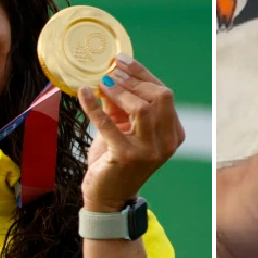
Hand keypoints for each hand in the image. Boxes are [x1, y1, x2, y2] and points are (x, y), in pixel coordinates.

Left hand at [78, 55, 184, 212]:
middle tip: (112, 71)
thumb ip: (122, 105)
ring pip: (142, 108)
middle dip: (133, 80)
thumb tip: (111, 75)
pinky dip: (94, 106)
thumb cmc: (116, 160)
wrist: (109, 196)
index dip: (143, 74)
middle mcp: (167, 143)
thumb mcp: (124, 128)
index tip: (122, 61)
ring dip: (120, 92)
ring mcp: (150, 151)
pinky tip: (84, 94)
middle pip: (159, 98)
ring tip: (102, 83)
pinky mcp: (126, 157)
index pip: (164, 94)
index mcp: (173, 133)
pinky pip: (110, 124)